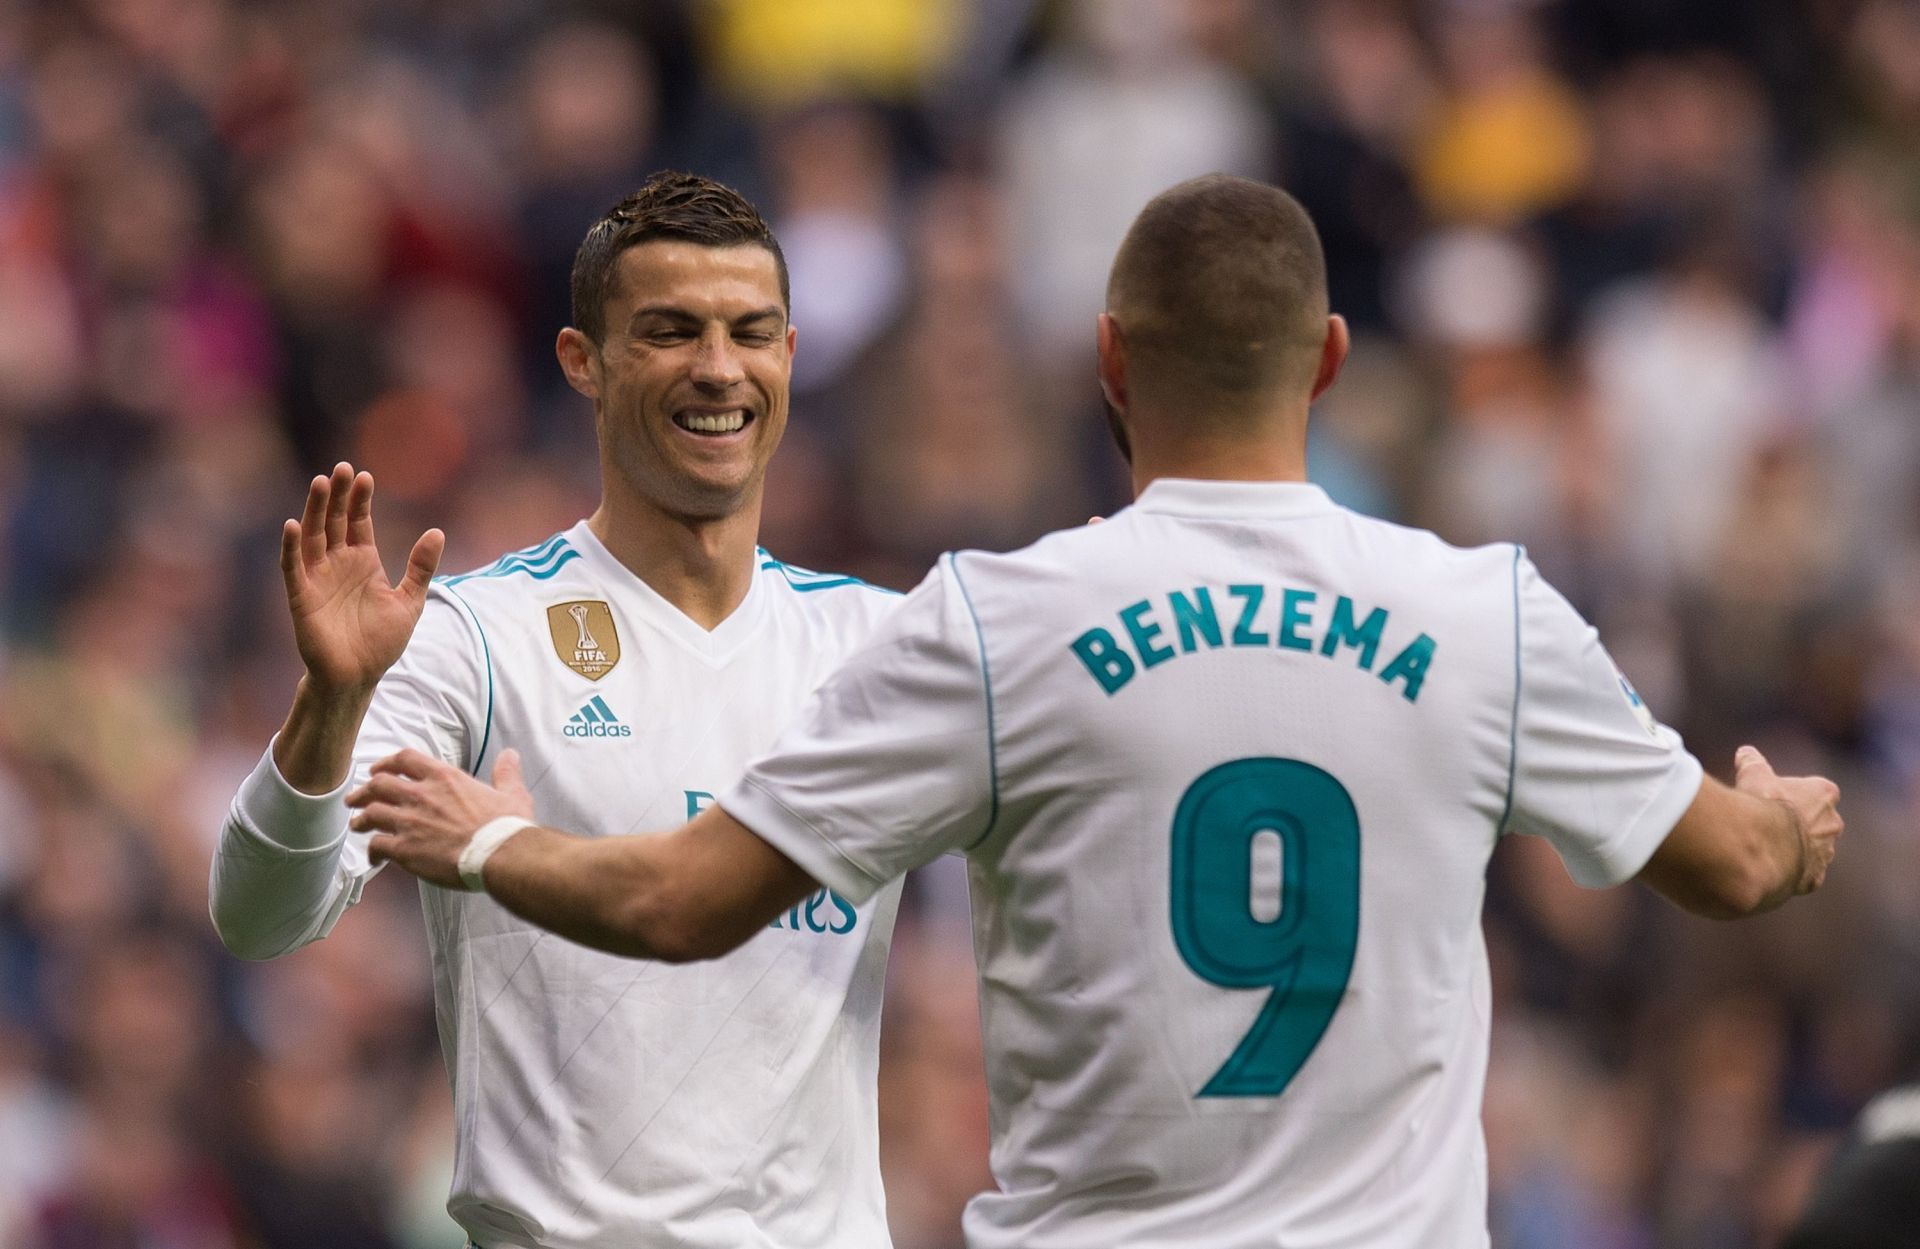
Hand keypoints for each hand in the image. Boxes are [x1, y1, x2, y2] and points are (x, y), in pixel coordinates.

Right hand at [283, 463, 444, 695]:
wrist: (358, 676)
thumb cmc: (381, 641)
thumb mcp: (410, 600)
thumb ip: (421, 567)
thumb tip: (437, 532)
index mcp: (363, 562)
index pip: (358, 522)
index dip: (359, 500)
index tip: (364, 476)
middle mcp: (338, 564)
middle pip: (334, 521)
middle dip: (336, 495)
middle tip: (341, 468)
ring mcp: (318, 578)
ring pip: (313, 536)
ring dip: (314, 510)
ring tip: (319, 483)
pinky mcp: (302, 596)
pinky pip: (293, 567)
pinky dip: (291, 546)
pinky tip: (293, 524)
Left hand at [348, 749, 533, 889]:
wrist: (500, 855)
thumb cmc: (506, 827)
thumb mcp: (512, 793)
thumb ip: (506, 773)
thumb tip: (510, 755)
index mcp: (444, 778)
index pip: (405, 759)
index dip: (386, 763)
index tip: (378, 770)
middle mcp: (421, 795)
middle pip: (378, 784)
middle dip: (363, 791)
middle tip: (357, 798)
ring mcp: (410, 822)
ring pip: (370, 813)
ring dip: (361, 819)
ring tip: (358, 825)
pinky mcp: (405, 849)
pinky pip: (376, 846)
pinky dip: (372, 852)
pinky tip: (375, 859)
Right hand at [1733, 745, 1843, 894]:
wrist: (1760, 846)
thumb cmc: (1759, 805)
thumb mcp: (1752, 775)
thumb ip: (1752, 762)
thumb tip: (1746, 751)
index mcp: (1823, 794)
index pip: (1819, 791)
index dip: (1797, 794)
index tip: (1777, 798)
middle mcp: (1832, 823)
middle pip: (1820, 822)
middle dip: (1800, 824)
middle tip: (1771, 825)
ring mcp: (1825, 853)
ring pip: (1814, 850)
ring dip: (1796, 849)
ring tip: (1765, 849)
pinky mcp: (1813, 878)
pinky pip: (1807, 875)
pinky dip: (1793, 873)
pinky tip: (1771, 869)